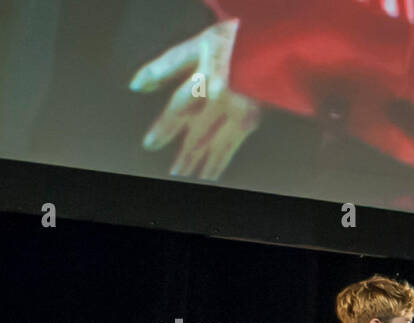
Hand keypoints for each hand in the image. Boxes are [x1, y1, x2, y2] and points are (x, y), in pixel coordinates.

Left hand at [129, 19, 261, 178]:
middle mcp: (226, 98)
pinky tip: (210, 174)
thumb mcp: (193, 47)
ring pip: (217, 144)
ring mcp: (241, 112)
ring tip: (188, 178)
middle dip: (186, 155)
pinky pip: (231, 146)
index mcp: (208, 77)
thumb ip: (164, 67)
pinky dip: (219, 162)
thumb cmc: (227, 44)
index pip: (182, 107)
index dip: (166, 127)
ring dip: (201, 164)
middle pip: (200, 132)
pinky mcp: (252, 121)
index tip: (151, 144)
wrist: (268, 46)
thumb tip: (136, 86)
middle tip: (174, 173)